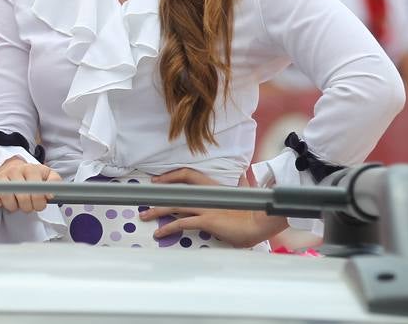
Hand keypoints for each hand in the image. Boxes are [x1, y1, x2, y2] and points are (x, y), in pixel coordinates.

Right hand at [0, 157, 59, 212]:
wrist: (13, 167)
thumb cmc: (32, 176)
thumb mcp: (47, 175)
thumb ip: (54, 182)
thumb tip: (50, 194)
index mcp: (31, 169)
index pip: (37, 191)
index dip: (39, 202)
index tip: (39, 205)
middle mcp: (15, 170)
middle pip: (23, 197)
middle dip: (27, 207)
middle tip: (28, 206)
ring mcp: (2, 175)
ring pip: (7, 198)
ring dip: (12, 206)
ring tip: (16, 204)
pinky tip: (0, 203)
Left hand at [138, 167, 285, 247]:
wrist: (262, 221)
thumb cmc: (254, 211)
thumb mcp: (245, 194)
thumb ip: (241, 185)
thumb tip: (243, 177)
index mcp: (214, 187)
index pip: (188, 175)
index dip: (171, 176)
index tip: (159, 180)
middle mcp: (207, 195)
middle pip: (176, 189)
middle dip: (159, 193)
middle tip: (146, 198)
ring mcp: (206, 207)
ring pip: (175, 205)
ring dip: (157, 211)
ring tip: (145, 216)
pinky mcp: (207, 220)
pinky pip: (182, 223)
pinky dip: (168, 228)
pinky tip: (160, 233)